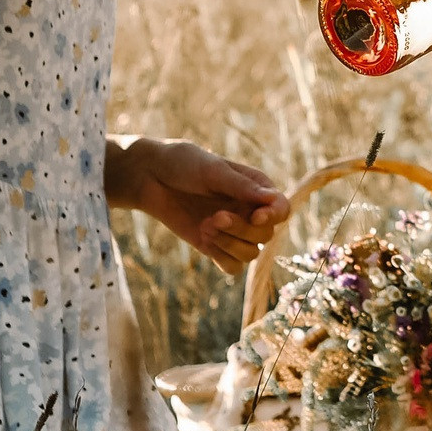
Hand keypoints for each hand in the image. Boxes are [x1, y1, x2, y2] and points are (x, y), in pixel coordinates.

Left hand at [106, 138, 289, 273]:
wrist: (150, 177)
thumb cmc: (183, 164)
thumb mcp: (212, 169)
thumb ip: (242, 187)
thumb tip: (272, 199)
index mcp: (256, 188)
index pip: (281, 209)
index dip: (274, 216)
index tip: (255, 217)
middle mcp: (250, 211)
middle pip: (266, 235)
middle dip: (242, 230)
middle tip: (214, 217)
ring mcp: (233, 231)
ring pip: (252, 253)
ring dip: (230, 244)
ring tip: (206, 226)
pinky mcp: (215, 246)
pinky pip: (233, 266)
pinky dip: (222, 257)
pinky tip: (204, 239)